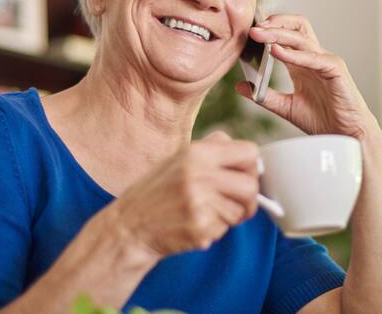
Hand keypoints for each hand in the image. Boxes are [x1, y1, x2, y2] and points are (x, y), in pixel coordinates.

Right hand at [111, 131, 259, 257]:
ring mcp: (199, 203)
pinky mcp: (199, 228)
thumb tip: (253, 157)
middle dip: (249, 198)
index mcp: (197, 152)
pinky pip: (225, 229)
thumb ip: (213, 151)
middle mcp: (199, 175)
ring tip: (206, 213)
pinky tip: (194, 224)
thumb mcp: (180, 159)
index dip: (252, 166)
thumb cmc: (157, 191)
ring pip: (240, 211)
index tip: (245, 176)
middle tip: (238, 204)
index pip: (249, 152)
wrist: (128, 226)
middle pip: (250, 186)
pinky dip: (215, 230)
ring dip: (230, 216)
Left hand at [235, 14, 381, 144]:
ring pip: (302, 38)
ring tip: (259, 34)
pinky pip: (313, 57)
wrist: (346, 136)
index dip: (269, 29)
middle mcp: (314, 58)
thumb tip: (240, 86)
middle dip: (274, 23)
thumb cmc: (323, 120)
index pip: (287, 34)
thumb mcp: (286, 107)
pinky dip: (294, 54)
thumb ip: (264, 96)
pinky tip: (276, 52)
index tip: (249, 32)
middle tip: (253, 28)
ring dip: (279, 34)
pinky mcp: (336, 70)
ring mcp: (326, 62)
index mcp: (302, 63)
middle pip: (296, 27)